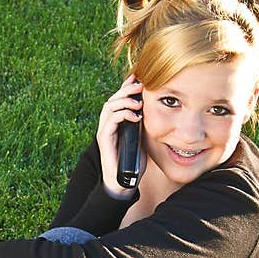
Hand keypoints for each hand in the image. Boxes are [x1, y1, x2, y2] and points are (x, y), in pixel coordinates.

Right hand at [96, 73, 144, 197]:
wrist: (125, 181)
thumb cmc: (134, 161)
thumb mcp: (142, 137)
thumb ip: (143, 123)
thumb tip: (154, 108)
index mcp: (116, 122)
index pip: (119, 99)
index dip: (127, 86)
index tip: (139, 76)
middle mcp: (107, 125)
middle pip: (113, 99)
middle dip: (126, 90)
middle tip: (140, 85)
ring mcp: (104, 131)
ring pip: (109, 106)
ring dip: (125, 100)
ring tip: (139, 101)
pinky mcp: (104, 139)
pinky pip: (111, 120)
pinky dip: (123, 114)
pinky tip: (136, 116)